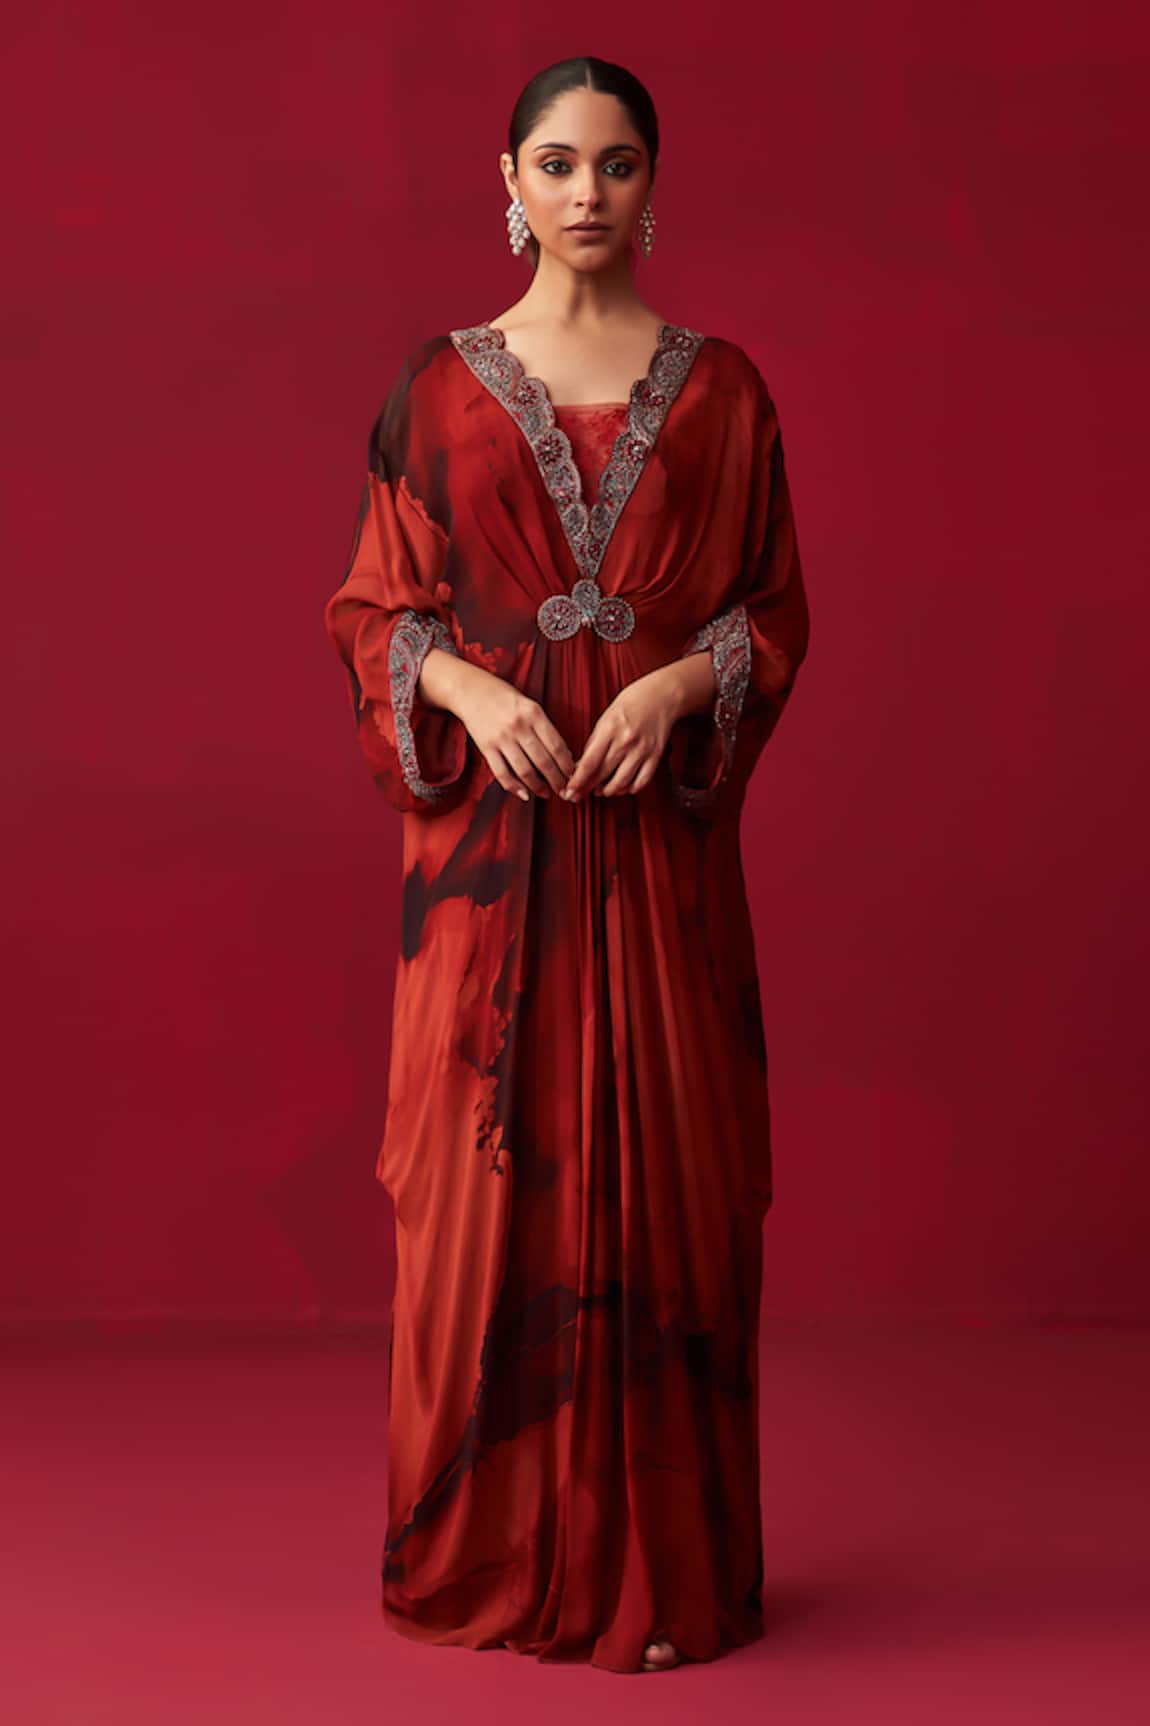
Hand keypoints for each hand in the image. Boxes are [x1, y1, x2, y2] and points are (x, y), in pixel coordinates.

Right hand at [425, 651, 574, 800]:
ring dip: (539, 787)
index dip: (567, 766)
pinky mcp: (486, 747)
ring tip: (547, 794)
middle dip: (557, 781)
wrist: (471, 691)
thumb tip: (564, 755)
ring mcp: (501, 738)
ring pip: (525, 771)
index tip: (574, 776)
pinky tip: (525, 794)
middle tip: (565, 791)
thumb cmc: (505, 698)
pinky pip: (502, 773)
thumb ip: (545, 728)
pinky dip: (514, 787)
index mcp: (534, 713)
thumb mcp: (530, 705)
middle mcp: (518, 726)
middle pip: (543, 761)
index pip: (556, 746)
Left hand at [561, 664, 686, 801]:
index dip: (578, 781)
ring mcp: (642, 750)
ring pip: (621, 782)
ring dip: (608, 791)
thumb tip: (582, 765)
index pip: (589, 763)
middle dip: (588, 789)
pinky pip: (641, 781)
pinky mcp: (655, 756)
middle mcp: (626, 741)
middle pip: (603, 774)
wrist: (662, 695)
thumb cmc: (632, 703)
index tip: (570, 791)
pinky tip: (623, 787)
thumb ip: (595, 742)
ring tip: (601, 790)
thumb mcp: (606, 717)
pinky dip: (630, 788)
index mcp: (610, 728)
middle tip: (580, 794)